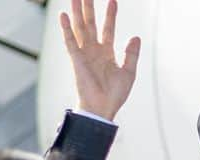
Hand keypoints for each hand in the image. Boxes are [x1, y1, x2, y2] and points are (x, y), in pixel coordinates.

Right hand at [61, 0, 140, 120]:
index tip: (113, 0)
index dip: (111, 15)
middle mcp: (93, 50)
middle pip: (91, 23)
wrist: (103, 108)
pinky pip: (70, 41)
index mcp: (106, 53)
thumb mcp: (129, 72)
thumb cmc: (115, 94)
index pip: (108, 28)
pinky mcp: (77, 60)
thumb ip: (131, 54)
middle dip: (89, 7)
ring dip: (77, 12)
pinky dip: (66, 29)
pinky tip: (63, 15)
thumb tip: (136, 36)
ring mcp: (84, 54)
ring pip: (80, 27)